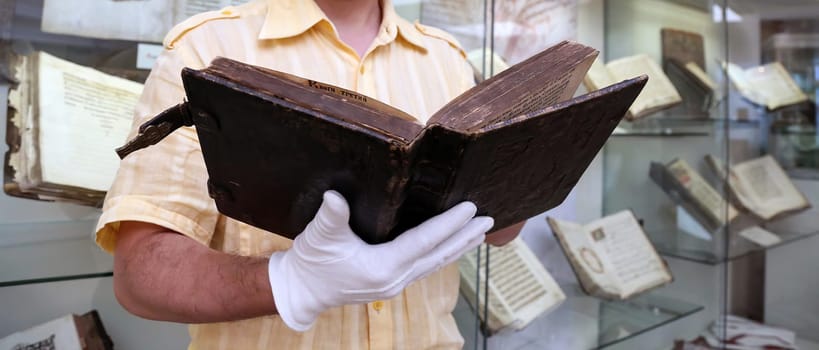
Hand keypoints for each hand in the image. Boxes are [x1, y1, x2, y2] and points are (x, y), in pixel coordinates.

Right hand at [267, 190, 492, 330]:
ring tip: (479, 233)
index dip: (449, 224)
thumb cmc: (311, 263)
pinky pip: (425, 267)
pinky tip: (450, 246)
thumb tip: (334, 196)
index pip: (425, 241)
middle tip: (489, 220)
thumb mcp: (319, 236)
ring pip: (435, 263)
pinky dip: (442, 253)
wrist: (301, 291)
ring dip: (458, 247)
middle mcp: (395, 278)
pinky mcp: (391, 282)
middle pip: (439, 255)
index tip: (470, 209)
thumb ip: (331, 216)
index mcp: (383, 267)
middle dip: (465, 237)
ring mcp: (395, 283)